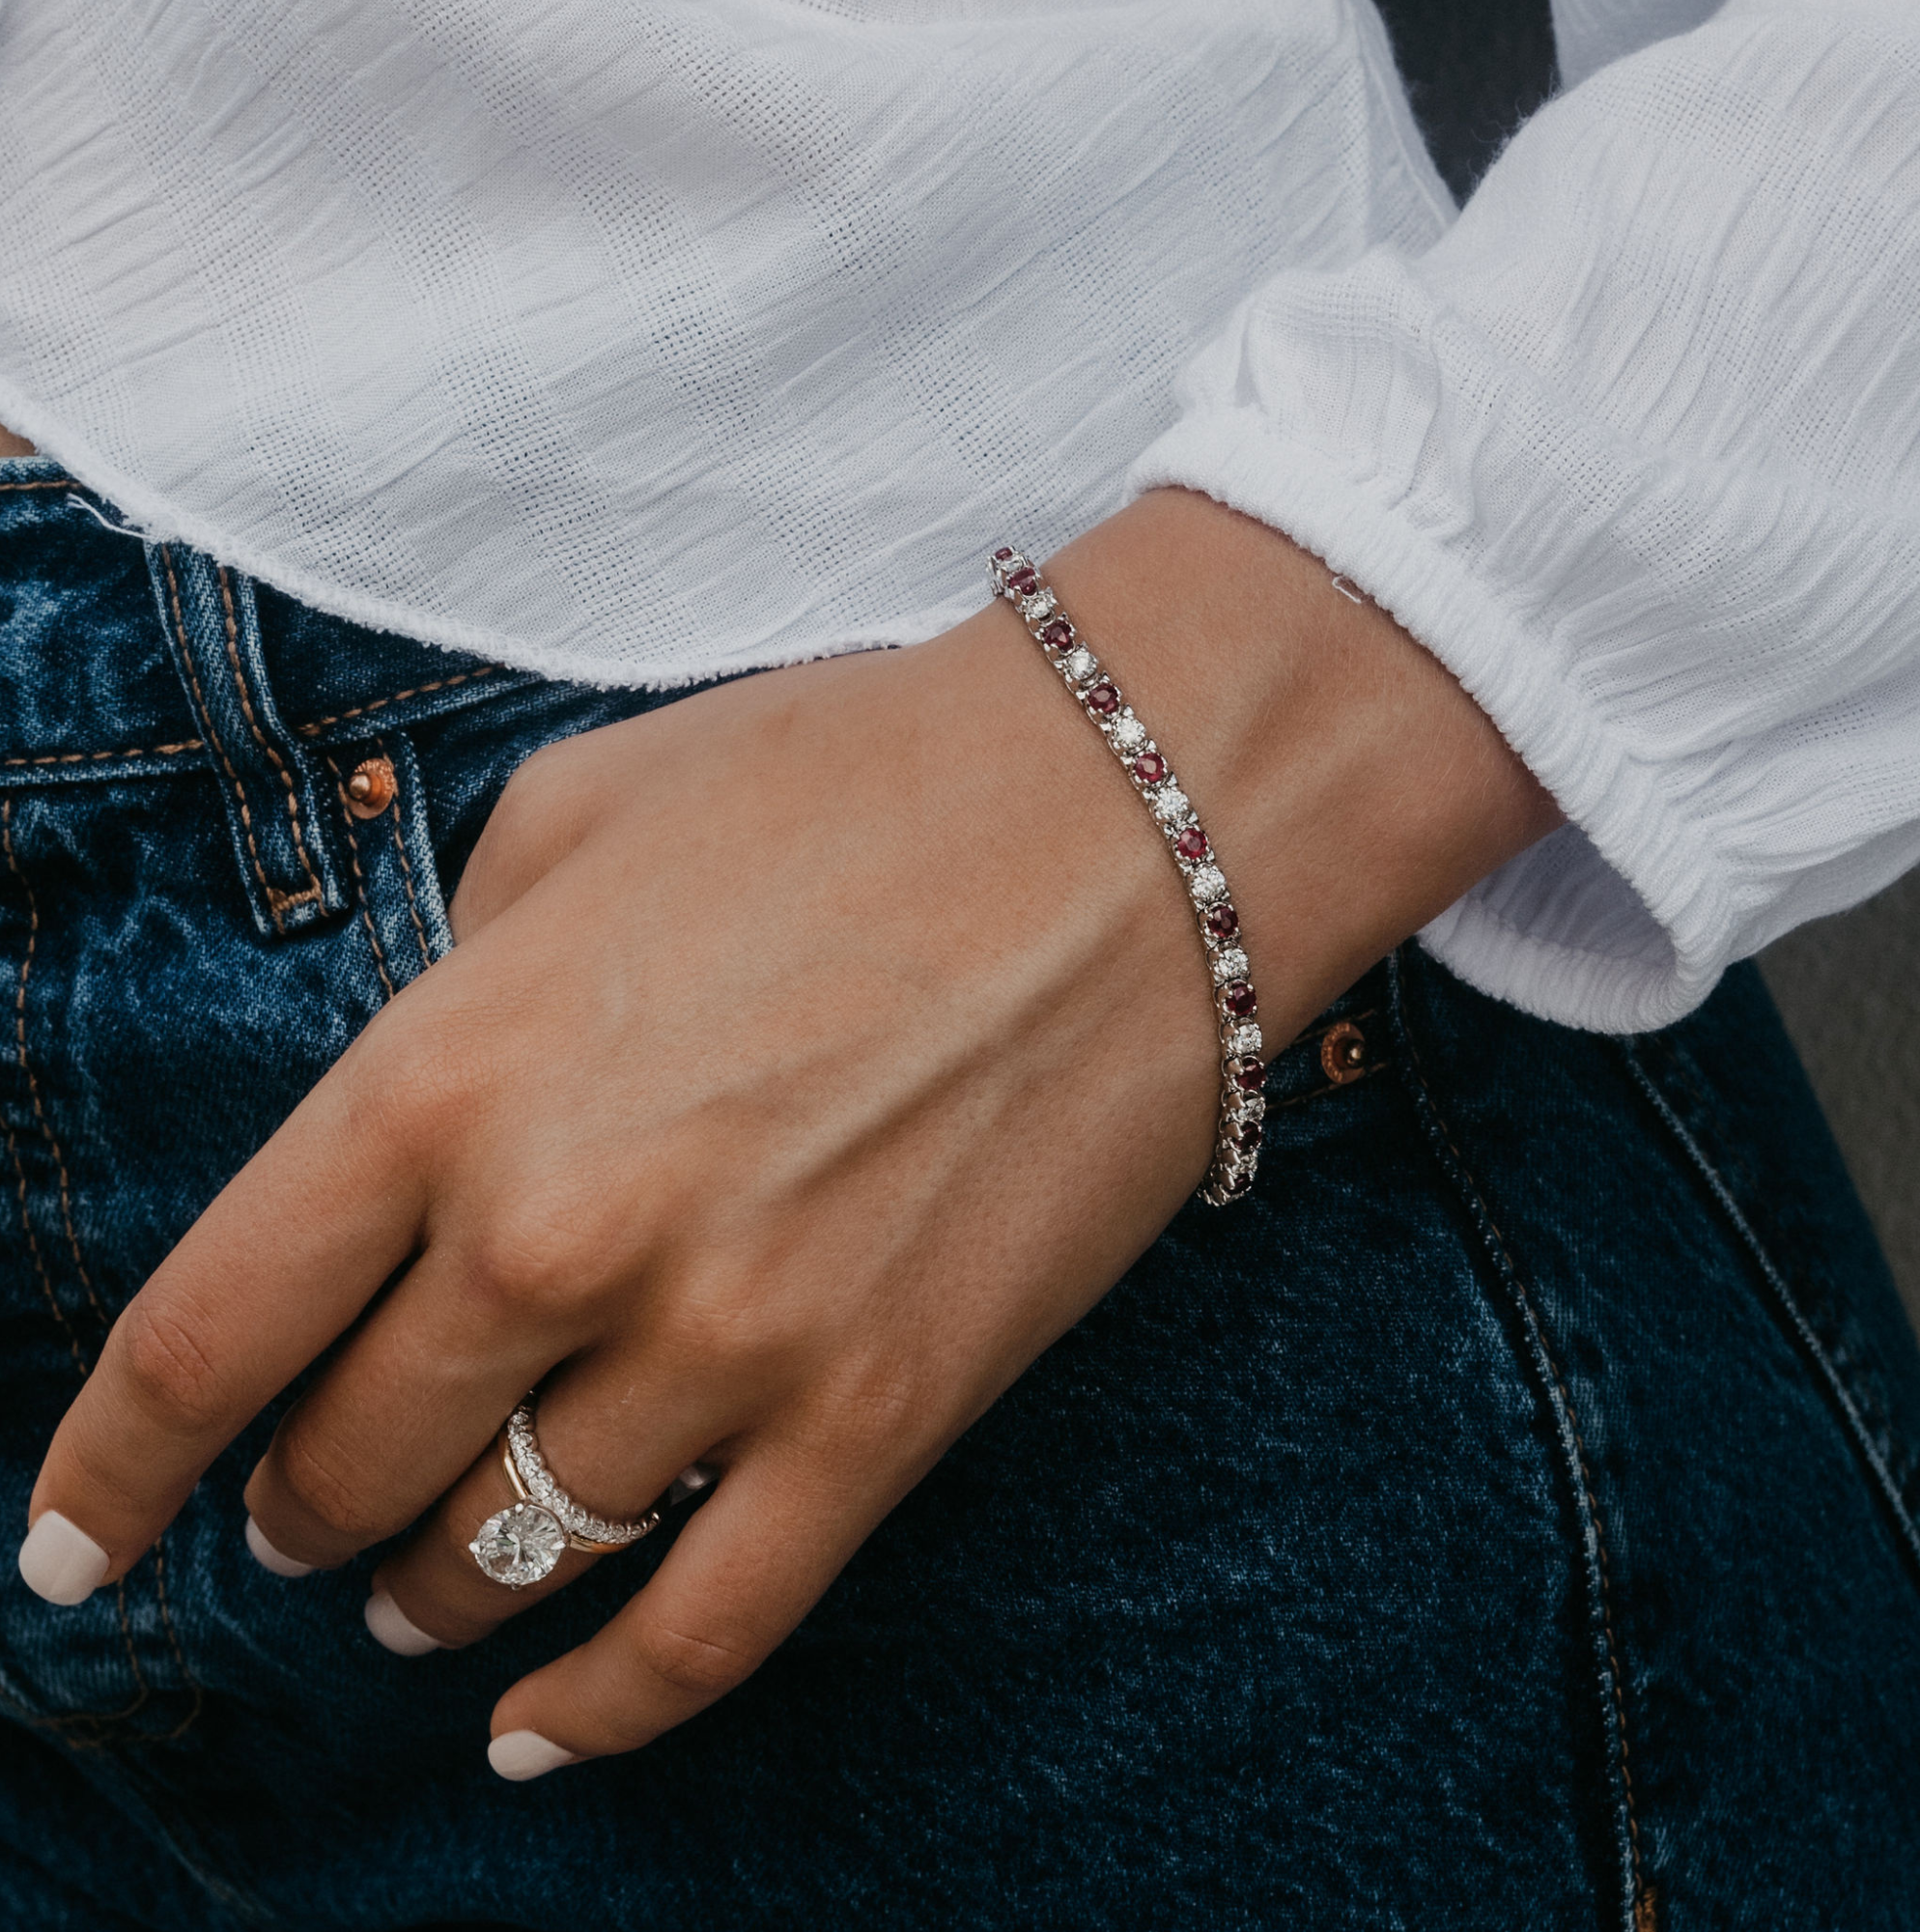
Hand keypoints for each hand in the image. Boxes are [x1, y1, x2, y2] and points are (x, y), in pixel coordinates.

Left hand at [19, 492, 1557, 1771]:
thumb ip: (455, 969)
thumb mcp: (581, 812)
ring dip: (431, 1597)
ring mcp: (730, 1341)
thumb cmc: (852, 778)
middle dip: (294, 1513)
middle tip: (296, 1517)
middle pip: (351, 1461)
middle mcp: (560, 1232)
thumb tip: (422, 1101)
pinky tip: (538, 1734)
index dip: (110, 1462)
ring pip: (513, 1554)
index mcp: (453, 1068)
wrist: (1129, 815)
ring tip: (414, 1597)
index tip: (71, 1544)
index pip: (212, 1328)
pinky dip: (606, 1709)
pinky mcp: (880, 1414)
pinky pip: (707, 1631)